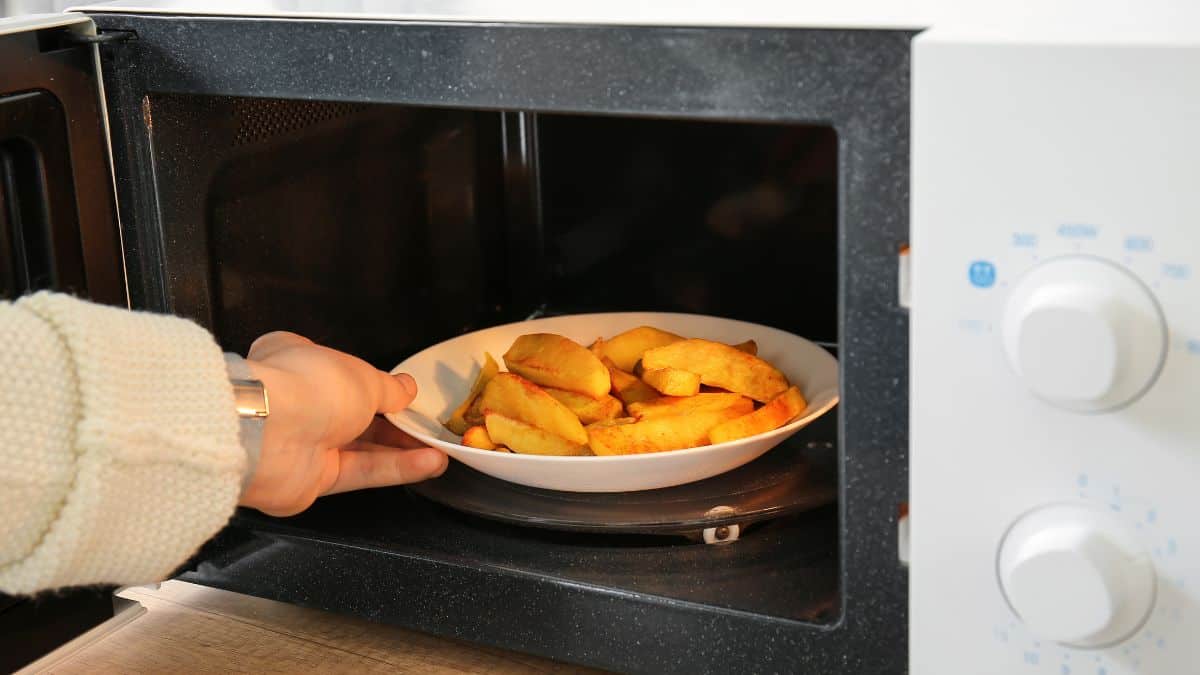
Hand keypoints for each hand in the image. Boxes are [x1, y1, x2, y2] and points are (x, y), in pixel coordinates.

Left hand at [238, 332, 446, 515]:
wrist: (268, 435)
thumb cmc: (309, 387)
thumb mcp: (364, 378)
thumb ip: (390, 389)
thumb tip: (407, 389)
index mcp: (298, 361)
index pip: (340, 370)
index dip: (373, 381)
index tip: (403, 392)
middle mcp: (299, 402)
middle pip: (356, 413)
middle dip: (395, 421)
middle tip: (427, 425)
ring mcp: (305, 442)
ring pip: (363, 446)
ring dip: (402, 448)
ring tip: (439, 449)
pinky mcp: (313, 478)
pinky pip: (361, 471)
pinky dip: (394, 467)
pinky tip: (427, 463)